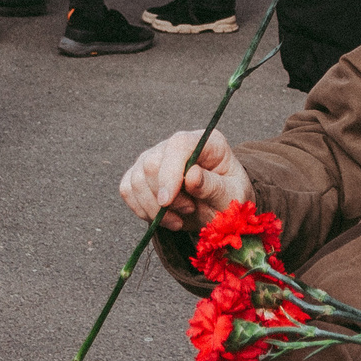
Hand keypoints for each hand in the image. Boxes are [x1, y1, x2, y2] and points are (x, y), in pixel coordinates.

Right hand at [119, 129, 251, 230]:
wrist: (218, 209)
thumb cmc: (229, 199)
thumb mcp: (232, 196)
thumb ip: (214, 187)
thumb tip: (191, 176)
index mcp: (206, 142)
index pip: (178, 145)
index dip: (169, 172)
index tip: (167, 202)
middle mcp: (176, 145)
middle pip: (151, 164)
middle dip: (165, 198)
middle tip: (188, 211)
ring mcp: (156, 157)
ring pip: (136, 179)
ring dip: (154, 208)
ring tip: (180, 218)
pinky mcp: (141, 174)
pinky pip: (127, 190)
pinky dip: (142, 210)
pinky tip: (163, 218)